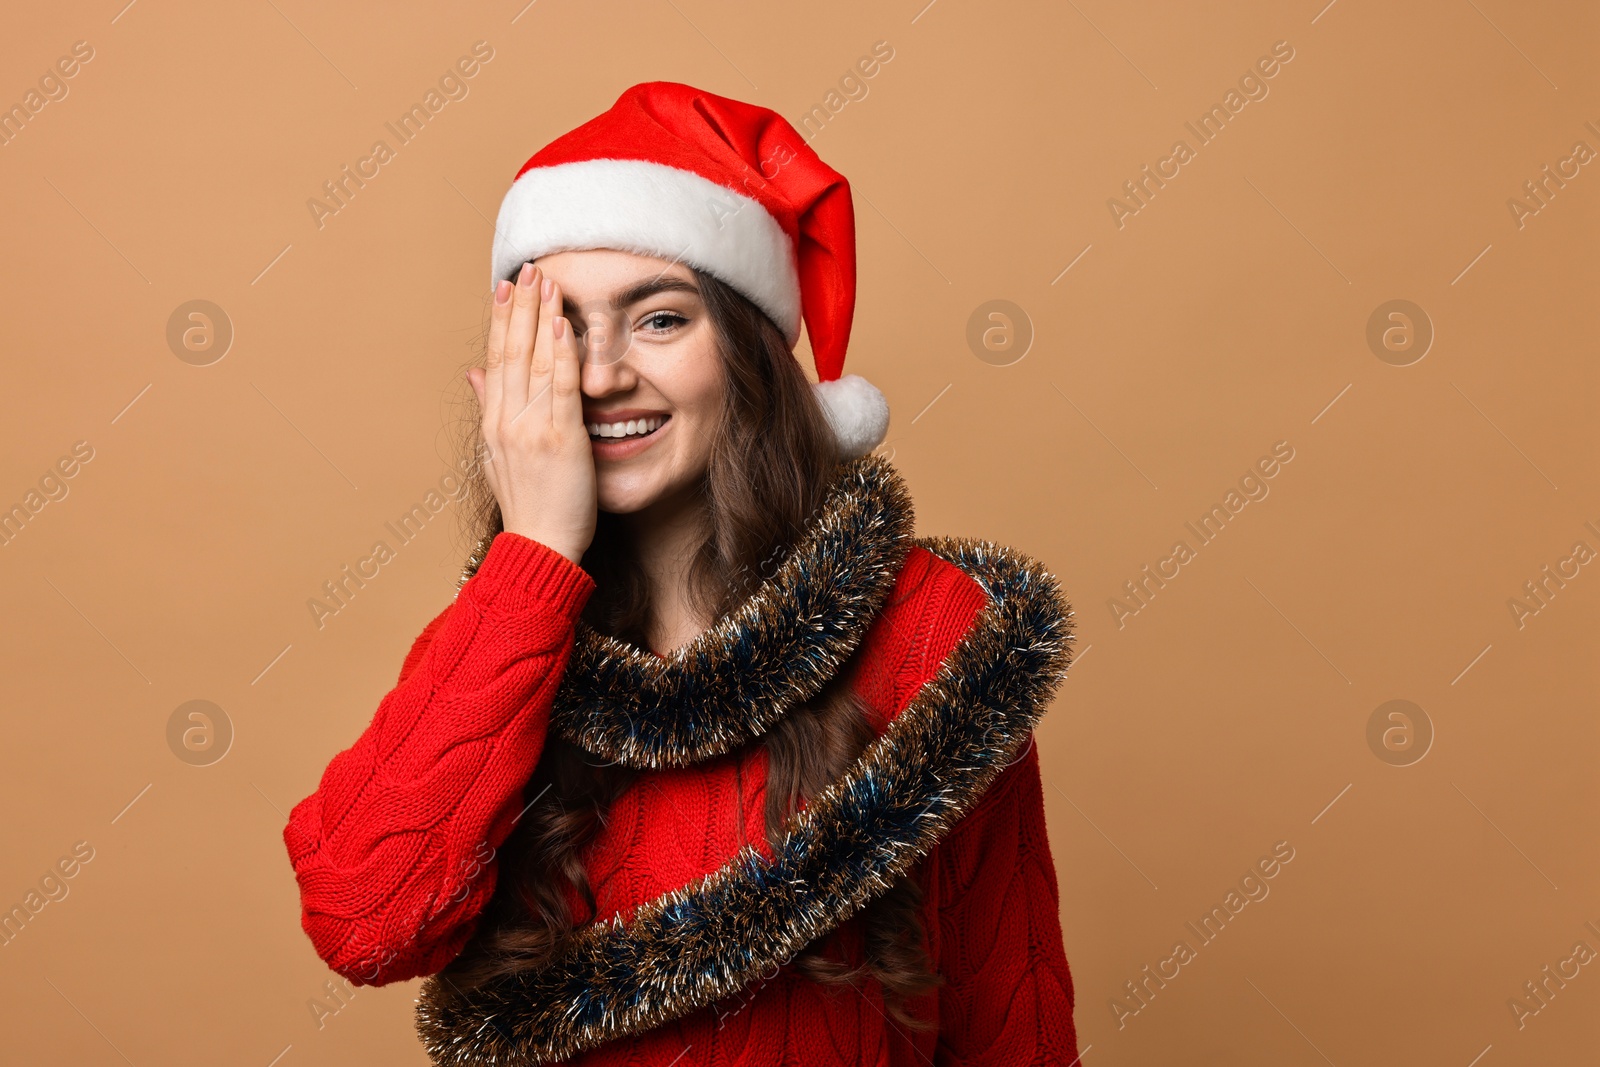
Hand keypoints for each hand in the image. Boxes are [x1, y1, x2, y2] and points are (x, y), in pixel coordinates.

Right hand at [467, 262, 595, 564]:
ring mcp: (531, 429)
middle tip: (526, 269)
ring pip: (533, 362)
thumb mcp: (496, 455)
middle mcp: (506, 420)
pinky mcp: (560, 440)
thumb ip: (487, 409)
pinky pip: (561, 387)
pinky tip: (565, 324)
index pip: (495, 359)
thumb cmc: (528, 505)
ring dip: (540, 318)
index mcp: (492, 423)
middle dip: (519, 307)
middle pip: (510, 351)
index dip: (501, 320)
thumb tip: (473, 373)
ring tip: (546, 283)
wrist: (539, 546)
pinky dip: (562, 353)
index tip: (506, 287)